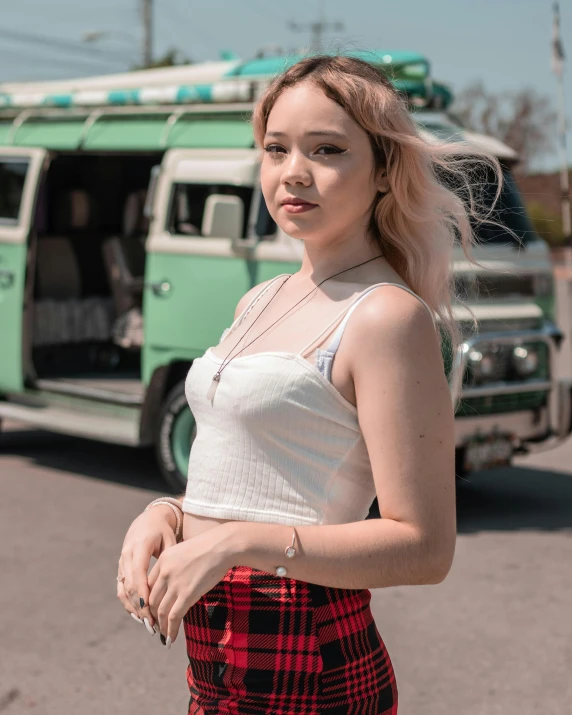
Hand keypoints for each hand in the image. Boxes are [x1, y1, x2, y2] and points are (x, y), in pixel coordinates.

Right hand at [117, 505, 178, 632]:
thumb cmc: (163, 531)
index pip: (138, 573)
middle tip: (151, 624)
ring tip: (146, 623)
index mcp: (139, 546)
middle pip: (128, 585)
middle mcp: (127, 554)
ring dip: (132, 608)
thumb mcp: (170, 541)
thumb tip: (179, 583)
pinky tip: (139, 615)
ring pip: (122, 589)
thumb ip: (170, 560)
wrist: (148, 519)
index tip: (150, 610)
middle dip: (139, 606)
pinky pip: (121, 588)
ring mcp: (122, 561)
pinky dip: (128, 602)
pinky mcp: (121, 567)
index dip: (142, 593)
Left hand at [148, 524, 234, 645]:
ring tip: (163, 636)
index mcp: (163, 560)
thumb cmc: (208, 547)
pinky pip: (173, 617)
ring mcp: (175, 583)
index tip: (151, 611)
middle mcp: (165, 572)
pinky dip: (170, 630)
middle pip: (151, 600)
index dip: (147, 602)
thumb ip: (174, 567)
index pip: (147, 586)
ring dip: (161, 627)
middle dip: (152, 617)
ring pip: (161, 611)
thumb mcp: (184, 552)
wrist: (222, 546)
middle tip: (156, 626)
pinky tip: (170, 639)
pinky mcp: (187, 594)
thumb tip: (172, 584)